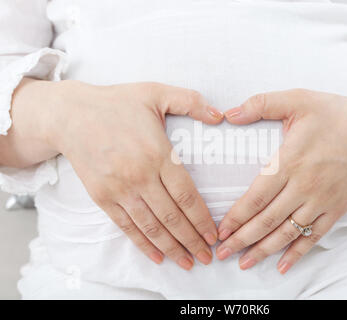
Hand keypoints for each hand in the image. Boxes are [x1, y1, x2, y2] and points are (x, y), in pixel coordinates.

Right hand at [44, 80, 223, 269]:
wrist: (70, 115)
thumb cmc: (117, 103)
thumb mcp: (156, 92)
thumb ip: (191, 101)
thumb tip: (221, 116)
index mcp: (158, 154)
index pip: (187, 196)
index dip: (202, 219)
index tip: (214, 234)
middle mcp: (140, 176)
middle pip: (172, 218)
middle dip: (193, 241)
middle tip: (208, 257)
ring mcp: (119, 189)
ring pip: (151, 227)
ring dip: (172, 248)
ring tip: (188, 262)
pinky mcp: (102, 197)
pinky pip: (126, 226)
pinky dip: (143, 244)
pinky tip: (157, 256)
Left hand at [216, 89, 346, 273]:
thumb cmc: (335, 114)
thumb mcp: (297, 99)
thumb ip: (261, 104)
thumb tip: (229, 113)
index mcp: (291, 161)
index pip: (257, 196)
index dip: (237, 216)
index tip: (221, 230)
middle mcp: (305, 186)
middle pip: (268, 220)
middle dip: (242, 239)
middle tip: (223, 253)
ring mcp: (322, 200)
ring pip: (288, 233)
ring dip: (264, 250)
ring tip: (245, 263)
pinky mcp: (337, 209)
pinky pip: (314, 236)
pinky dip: (298, 253)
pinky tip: (283, 265)